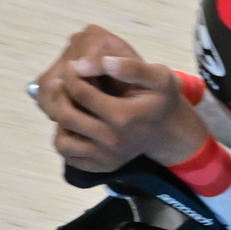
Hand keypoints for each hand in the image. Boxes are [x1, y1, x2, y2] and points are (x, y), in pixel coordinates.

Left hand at [31, 25, 209, 171]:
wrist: (170, 130)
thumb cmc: (162, 98)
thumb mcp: (158, 76)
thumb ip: (129, 66)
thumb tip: (92, 63)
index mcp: (123, 116)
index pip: (82, 93)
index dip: (71, 76)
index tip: (71, 66)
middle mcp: (113, 141)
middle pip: (68, 117)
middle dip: (60, 95)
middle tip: (61, 83)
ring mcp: (107, 157)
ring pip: (62, 142)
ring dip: (60, 122)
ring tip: (68, 106)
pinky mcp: (103, 166)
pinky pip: (70, 157)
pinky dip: (65, 140)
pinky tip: (75, 124)